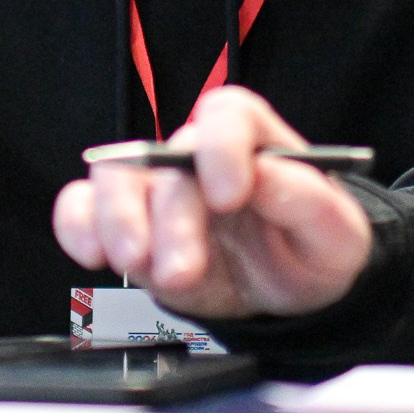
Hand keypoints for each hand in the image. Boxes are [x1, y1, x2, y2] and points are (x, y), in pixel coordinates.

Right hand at [51, 86, 372, 321]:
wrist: (286, 298)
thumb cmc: (310, 251)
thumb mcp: (336, 235)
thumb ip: (308, 200)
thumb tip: (266, 173)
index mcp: (252, 142)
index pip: (227, 114)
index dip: (222, 146)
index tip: (232, 193)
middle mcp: (197, 158)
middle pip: (164, 158)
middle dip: (171, 216)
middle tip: (182, 269)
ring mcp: (157, 191)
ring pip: (114, 177)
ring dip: (119, 221)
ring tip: (138, 265)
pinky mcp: (130, 227)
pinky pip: (82, 210)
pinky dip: (78, 227)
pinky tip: (94, 255)